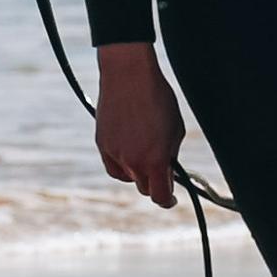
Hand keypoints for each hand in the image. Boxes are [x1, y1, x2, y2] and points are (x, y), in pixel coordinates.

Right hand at [92, 43, 186, 206]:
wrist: (128, 75)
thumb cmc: (158, 99)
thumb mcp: (175, 129)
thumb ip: (171, 156)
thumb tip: (167, 171)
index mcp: (154, 160)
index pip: (159, 195)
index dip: (167, 200)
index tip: (171, 199)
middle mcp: (132, 161)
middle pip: (144, 187)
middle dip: (155, 182)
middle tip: (163, 169)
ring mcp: (114, 154)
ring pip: (127, 176)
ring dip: (138, 172)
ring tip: (145, 153)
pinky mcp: (101, 144)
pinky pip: (113, 166)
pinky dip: (122, 165)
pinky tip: (130, 152)